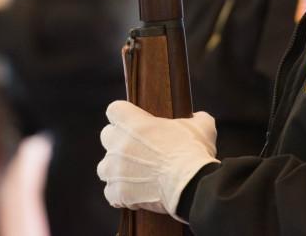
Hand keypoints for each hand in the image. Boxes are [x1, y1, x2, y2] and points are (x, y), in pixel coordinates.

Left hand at [97, 100, 218, 219]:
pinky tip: (132, 196)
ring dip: (116, 171)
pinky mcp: (119, 191)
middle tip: (135, 151)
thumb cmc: (194, 153)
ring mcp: (116, 169)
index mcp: (134, 123)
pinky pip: (110, 193)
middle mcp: (120, 143)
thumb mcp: (201, 126)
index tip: (132, 123)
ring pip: (104, 167)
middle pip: (106, 136)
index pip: (114, 110)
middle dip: (118, 143)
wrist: (192, 185)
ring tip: (132, 176)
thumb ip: (196, 118)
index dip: (123, 116)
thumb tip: (197, 117)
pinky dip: (119, 196)